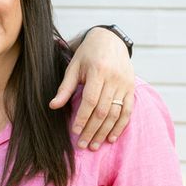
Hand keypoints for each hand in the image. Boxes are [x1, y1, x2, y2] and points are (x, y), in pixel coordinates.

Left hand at [52, 27, 135, 148]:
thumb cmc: (87, 54)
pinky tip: (112, 137)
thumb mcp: (74, 66)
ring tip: (94, 145)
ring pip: (116, 113)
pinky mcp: (131, 88)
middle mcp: (114, 79)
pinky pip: (127, 110)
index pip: (91, 100)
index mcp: (98, 71)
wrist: (110, 40)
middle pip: (103, 110)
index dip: (83, 117)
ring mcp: (125, 84)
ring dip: (105, 131)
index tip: (75, 131)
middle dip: (92, 130)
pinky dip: (120, 126)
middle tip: (83, 144)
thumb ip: (65, 87)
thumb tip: (53, 106)